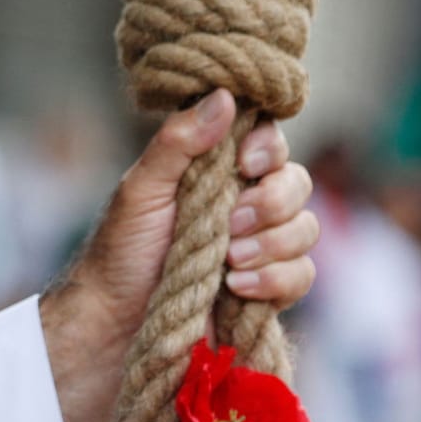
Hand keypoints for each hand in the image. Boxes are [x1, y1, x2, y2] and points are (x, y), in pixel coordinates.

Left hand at [39, 89, 317, 421]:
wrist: (114, 325)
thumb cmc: (120, 252)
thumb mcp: (141, 190)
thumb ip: (179, 143)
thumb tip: (224, 96)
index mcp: (212, 172)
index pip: (266, 142)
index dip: (266, 149)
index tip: (244, 164)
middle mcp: (242, 205)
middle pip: (297, 183)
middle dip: (272, 202)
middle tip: (232, 223)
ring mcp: (257, 249)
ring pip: (305, 230)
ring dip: (271, 244)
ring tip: (227, 262)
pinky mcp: (266, 292)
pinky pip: (302, 276)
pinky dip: (276, 280)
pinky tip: (236, 288)